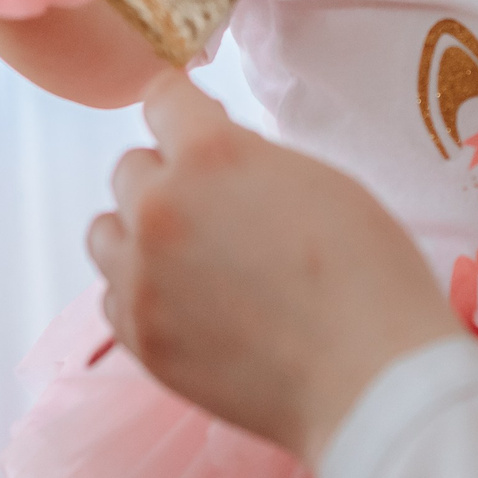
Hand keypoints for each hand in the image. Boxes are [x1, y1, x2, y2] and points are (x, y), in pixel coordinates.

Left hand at [89, 71, 462, 464]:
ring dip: (139, 234)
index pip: (161, 98)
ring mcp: (141, 278)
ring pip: (106, 231)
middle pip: (131, 169)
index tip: (199, 126)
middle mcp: (160, 208)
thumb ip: (248, 157)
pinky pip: (112, 296)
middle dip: (169, 178)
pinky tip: (189, 306)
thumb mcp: (317, 179)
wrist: (370, 380)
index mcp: (210, 154)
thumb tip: (211, 154)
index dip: (185, 111)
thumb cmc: (366, 275)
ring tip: (191, 259)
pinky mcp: (139, 338)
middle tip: (218, 211)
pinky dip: (140, 294)